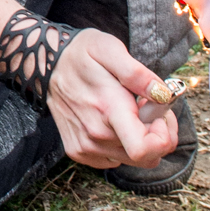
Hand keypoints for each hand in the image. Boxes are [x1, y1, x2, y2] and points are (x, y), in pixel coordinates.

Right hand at [46, 28, 178, 168]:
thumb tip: (162, 94)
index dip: (164, 136)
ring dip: (141, 139)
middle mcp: (96, 136)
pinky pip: (115, 160)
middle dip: (158, 133)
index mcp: (108, 110)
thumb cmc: (80, 54)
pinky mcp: (80, 152)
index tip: (160, 114)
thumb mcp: (110, 49)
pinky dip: (123, 144)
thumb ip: (137, 74)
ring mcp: (86, 148)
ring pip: (133, 161)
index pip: (144, 150)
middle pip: (147, 157)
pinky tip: (115, 120)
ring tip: (130, 110)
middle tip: (148, 106)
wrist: (44, 65)